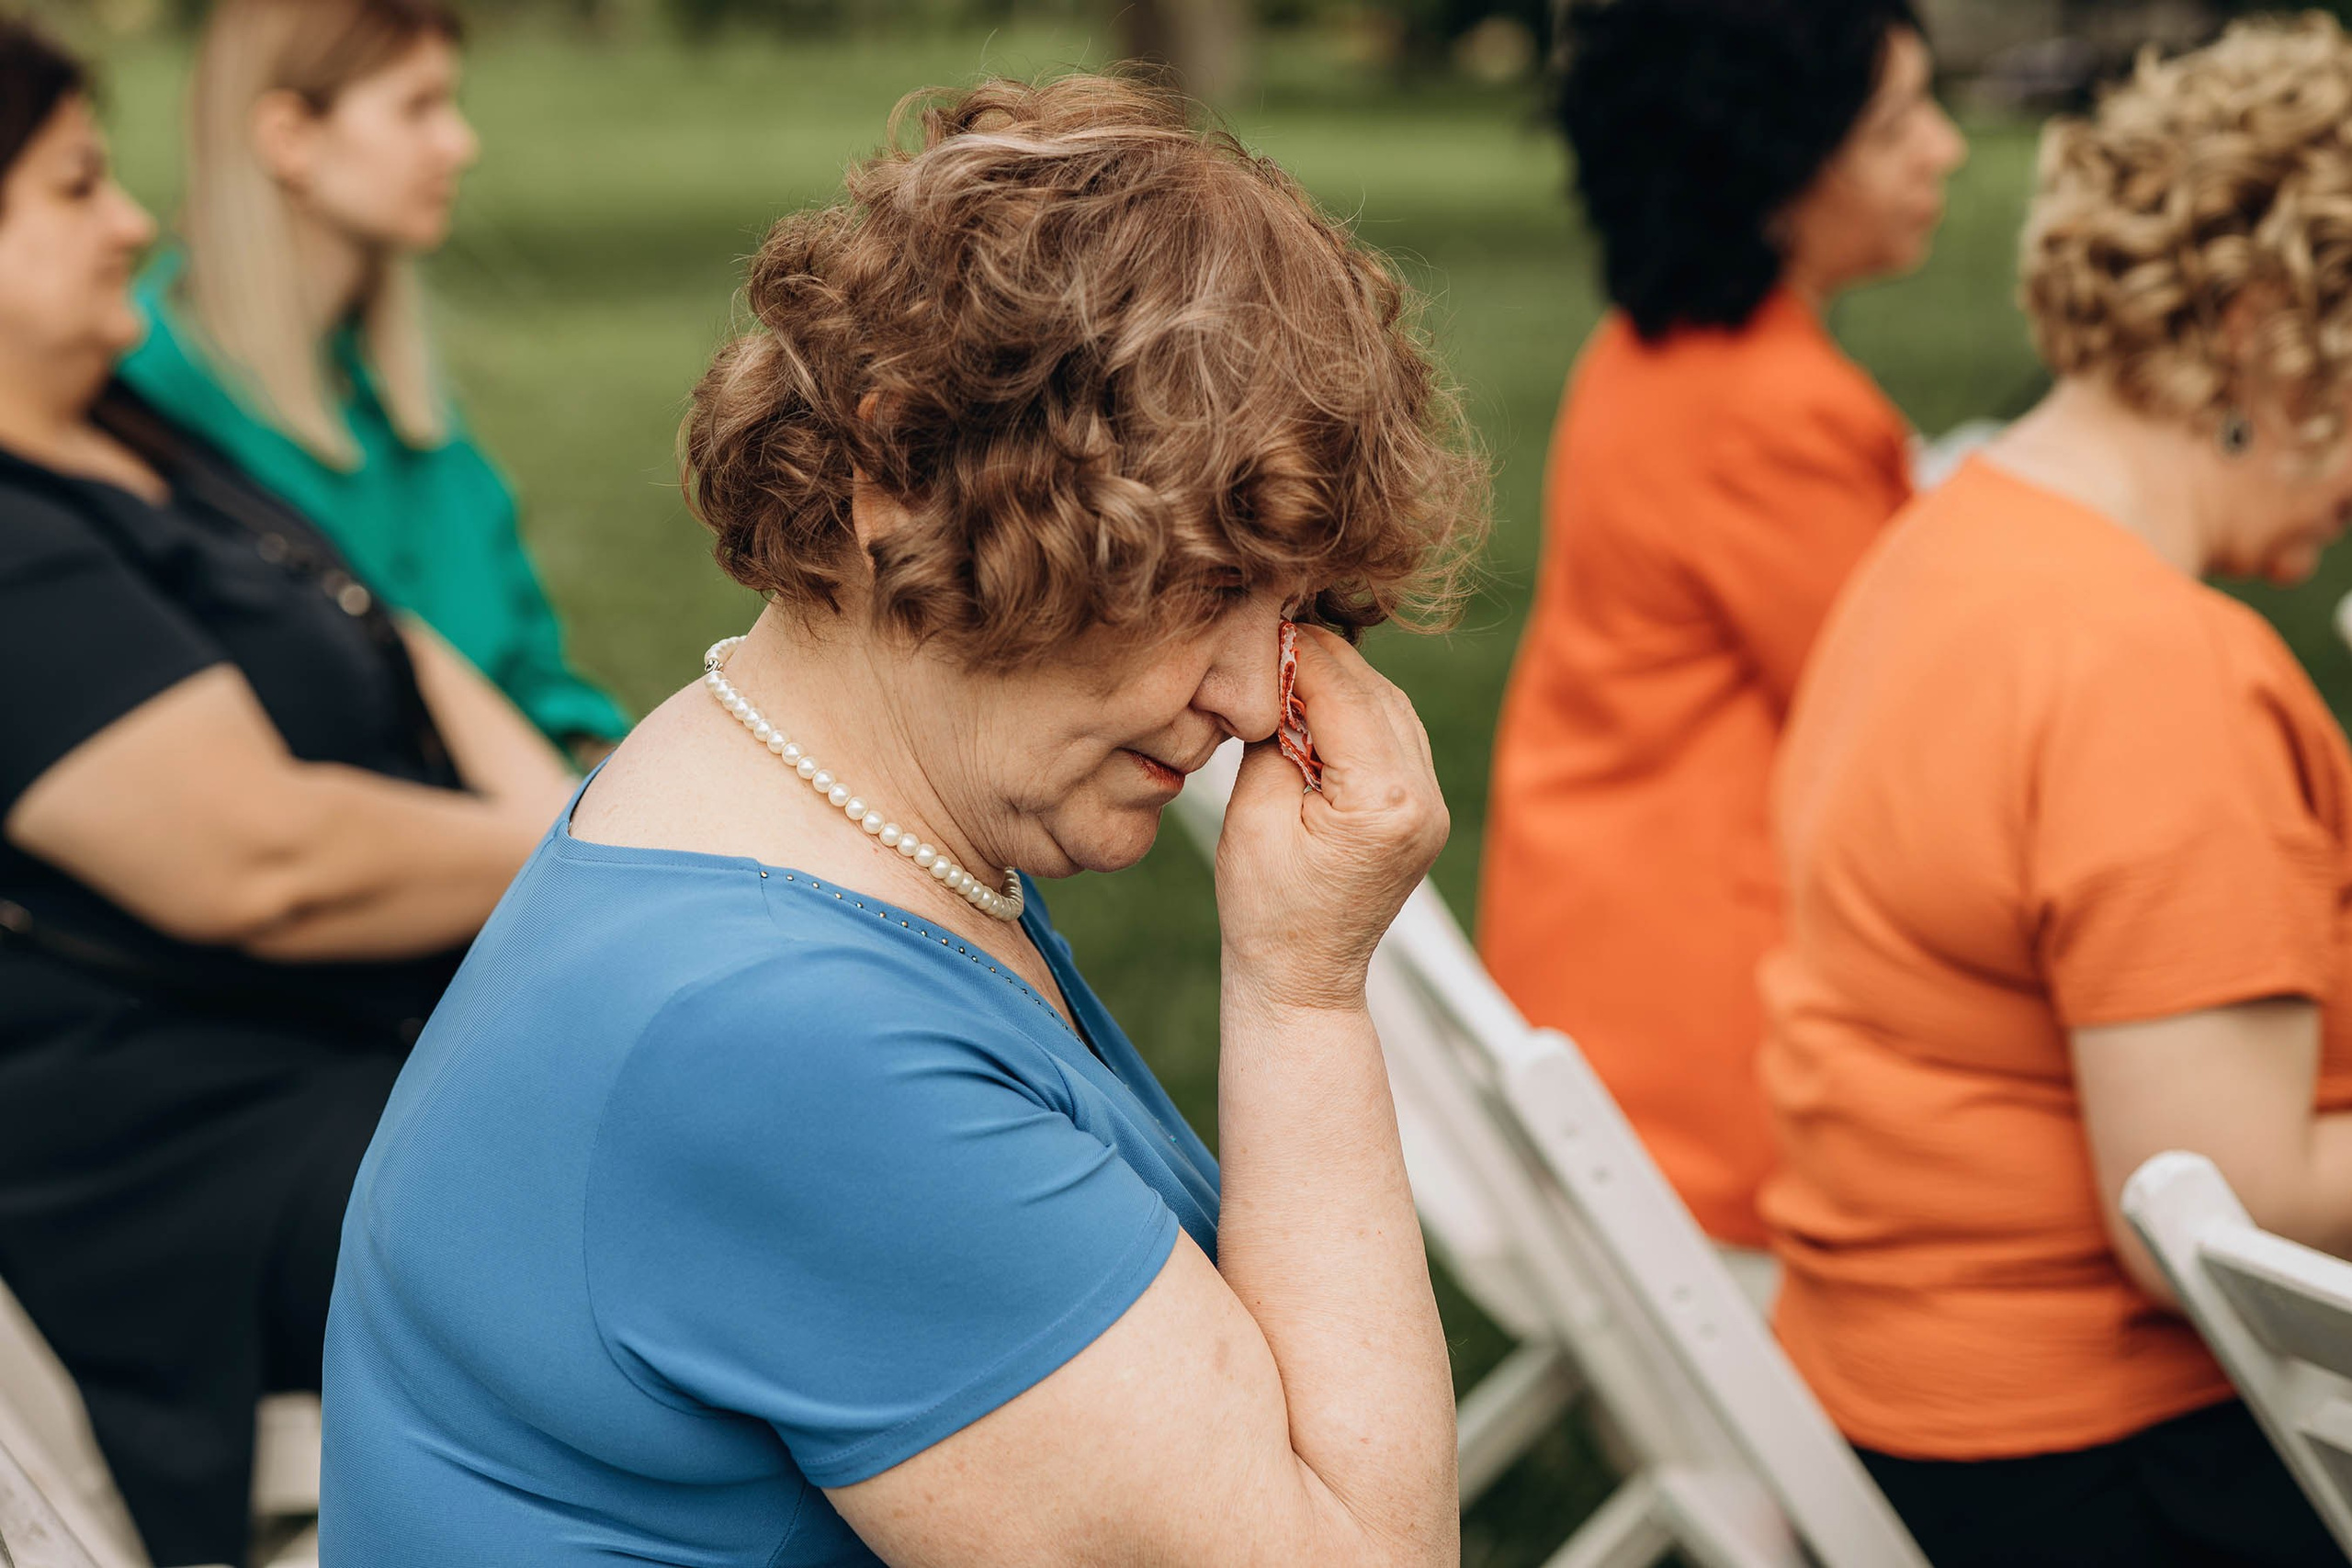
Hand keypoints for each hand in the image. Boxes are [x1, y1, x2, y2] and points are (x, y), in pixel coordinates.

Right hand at [1214, 626, 1446, 1011]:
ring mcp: (1432, 805)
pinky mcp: (1424, 810)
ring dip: (1340, 681)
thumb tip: (1278, 674)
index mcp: (1385, 800)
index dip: (1294, 651)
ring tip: (1284, 666)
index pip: (1340, 692)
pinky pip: (1396, 736)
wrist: (1302, 978)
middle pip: (1373, 690)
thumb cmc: (1265, 911)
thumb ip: (1273, 737)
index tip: (1256, 620)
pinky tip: (1315, 704)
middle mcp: (1424, 797)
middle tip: (1266, 632)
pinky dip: (1357, 711)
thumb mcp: (1253, 816)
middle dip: (1319, 657)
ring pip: (1390, 706)